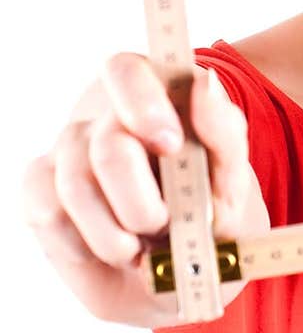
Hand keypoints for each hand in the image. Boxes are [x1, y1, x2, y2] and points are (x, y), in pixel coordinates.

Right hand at [20, 54, 263, 326]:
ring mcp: (68, 150)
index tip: (170, 145)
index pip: (126, 72)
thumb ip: (223, 128)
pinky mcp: (40, 190)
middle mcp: (104, 116)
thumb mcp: (231, 171)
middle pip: (108, 147)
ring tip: (144, 247)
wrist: (184, 261)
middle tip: (166, 225)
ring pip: (76, 188)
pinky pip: (48, 215)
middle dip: (143, 206)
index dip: (142, 105)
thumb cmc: (208, 204)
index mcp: (152, 92)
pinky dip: (85, 246)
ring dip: (117, 236)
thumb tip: (205, 84)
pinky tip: (111, 249)